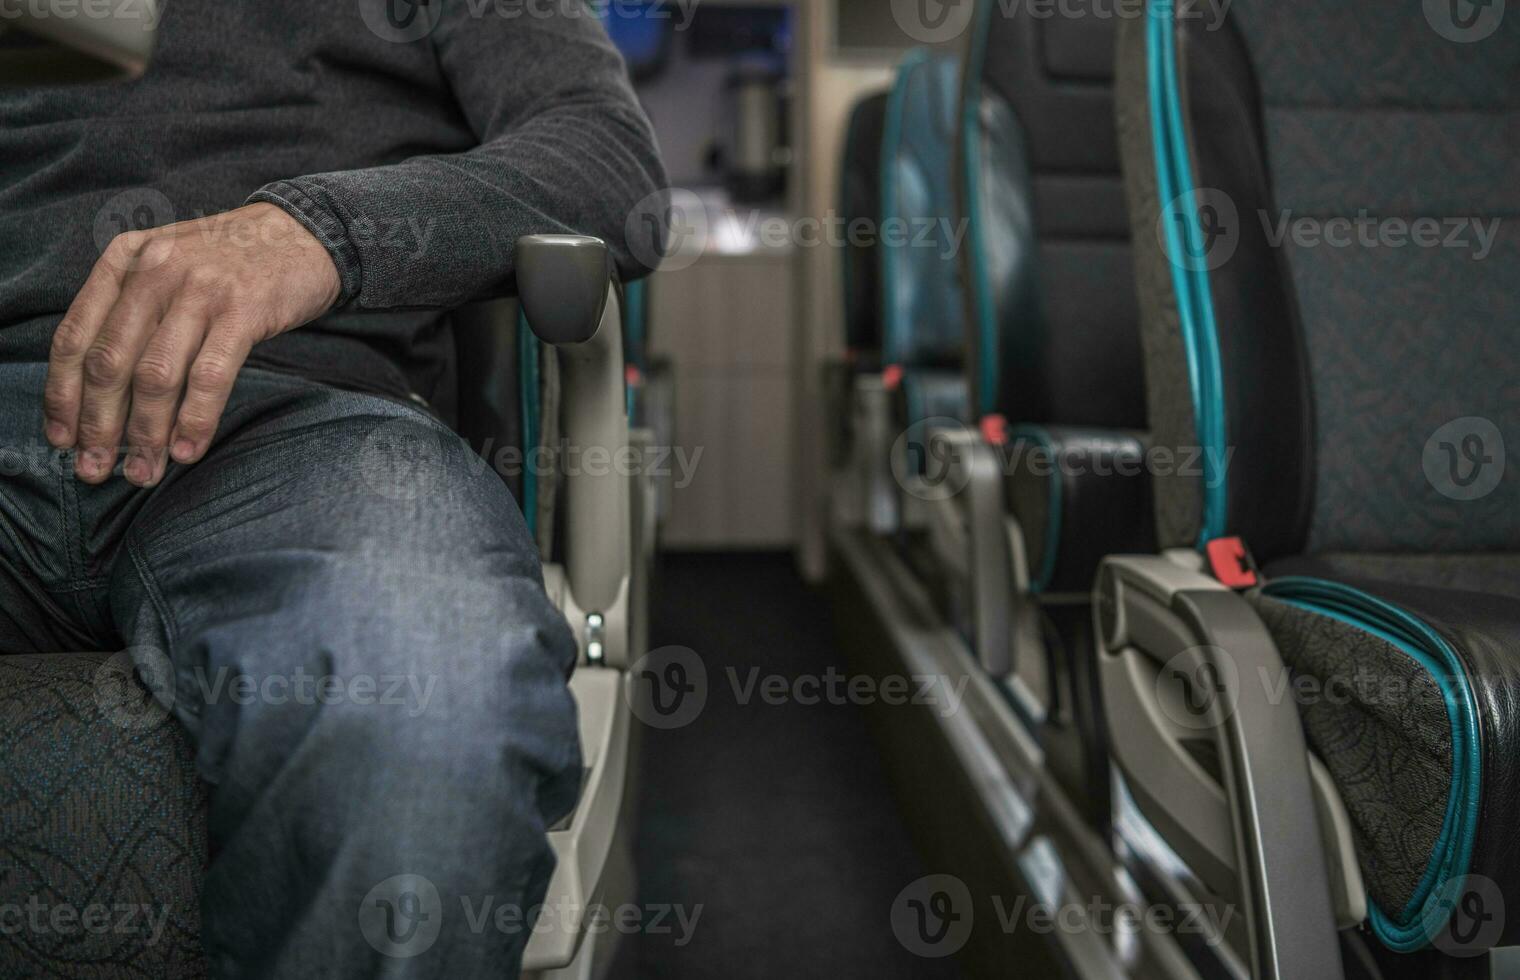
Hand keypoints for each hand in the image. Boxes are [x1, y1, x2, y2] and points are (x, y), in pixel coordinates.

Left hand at [44, 202, 341, 485]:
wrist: (305, 233)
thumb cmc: (233, 262)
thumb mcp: (167, 266)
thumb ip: (132, 308)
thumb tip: (102, 392)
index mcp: (125, 260)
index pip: (75, 336)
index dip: (63, 395)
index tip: (62, 439)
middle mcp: (155, 271)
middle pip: (110, 362)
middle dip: (100, 426)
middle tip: (97, 469)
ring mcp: (200, 289)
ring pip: (156, 375)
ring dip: (146, 433)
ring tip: (145, 472)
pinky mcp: (244, 310)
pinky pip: (209, 377)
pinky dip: (195, 420)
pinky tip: (188, 450)